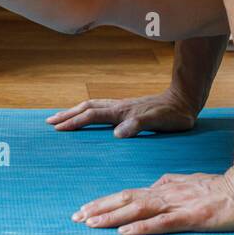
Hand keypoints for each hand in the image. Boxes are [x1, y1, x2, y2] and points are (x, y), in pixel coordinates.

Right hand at [46, 89, 199, 137]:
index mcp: (122, 112)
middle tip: (49, 122)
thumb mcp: (159, 122)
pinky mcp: (126, 109)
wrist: (184, 100)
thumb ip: (138, 126)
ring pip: (92, 106)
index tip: (57, 128)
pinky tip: (86, 116)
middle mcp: (118, 107)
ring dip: (74, 111)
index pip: (92, 116)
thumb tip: (117, 134)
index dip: (74, 122)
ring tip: (60, 117)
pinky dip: (86, 111)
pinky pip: (100, 108)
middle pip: (86, 108)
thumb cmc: (174, 115)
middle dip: (67, 115)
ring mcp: (121, 106)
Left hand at [71, 166, 233, 234]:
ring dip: (112, 216)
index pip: (128, 194)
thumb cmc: (221, 188)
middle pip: (126, 199)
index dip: (104, 202)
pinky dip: (141, 227)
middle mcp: (166, 193)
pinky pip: (162, 223)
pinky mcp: (191, 217)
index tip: (84, 210)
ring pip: (138, 209)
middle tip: (75, 217)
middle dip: (99, 208)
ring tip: (91, 223)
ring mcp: (178, 204)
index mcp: (164, 187)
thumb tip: (153, 186)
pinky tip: (125, 232)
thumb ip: (170, 184)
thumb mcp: (189, 183)